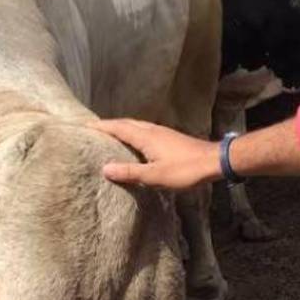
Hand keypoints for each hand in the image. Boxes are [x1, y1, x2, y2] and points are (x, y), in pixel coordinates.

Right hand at [90, 119, 220, 190]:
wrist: (215, 161)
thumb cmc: (185, 169)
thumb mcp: (155, 176)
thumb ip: (129, 172)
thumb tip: (104, 168)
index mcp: (146, 136)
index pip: (119, 127)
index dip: (101, 126)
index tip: (85, 125)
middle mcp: (152, 130)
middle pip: (127, 123)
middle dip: (109, 125)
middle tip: (93, 129)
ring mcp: (162, 133)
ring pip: (137, 126)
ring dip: (122, 128)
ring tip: (110, 135)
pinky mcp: (170, 138)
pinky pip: (145, 131)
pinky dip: (134, 133)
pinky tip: (135, 143)